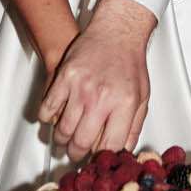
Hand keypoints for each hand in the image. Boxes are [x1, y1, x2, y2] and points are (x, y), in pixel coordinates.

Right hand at [38, 0, 154, 159]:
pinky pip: (47, 109)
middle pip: (81, 142)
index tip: (96, 158)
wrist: (117, 32)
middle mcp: (101, 98)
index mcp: (124, 105)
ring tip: (66, 138)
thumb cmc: (131, 64)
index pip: (109, 146)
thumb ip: (133, 126)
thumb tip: (124, 151)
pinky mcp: (64, 77)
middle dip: (77, 153)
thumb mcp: (142, 96)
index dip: (101, 158)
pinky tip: (55, 118)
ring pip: (63, 130)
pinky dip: (47, 119)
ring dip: (62, 139)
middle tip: (76, 152)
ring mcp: (80, 88)